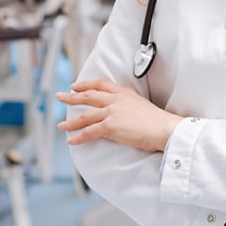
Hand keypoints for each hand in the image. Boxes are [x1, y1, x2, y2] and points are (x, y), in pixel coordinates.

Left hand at [56, 79, 182, 151]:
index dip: (86, 84)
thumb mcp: (141, 105)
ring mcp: (111, 112)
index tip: (75, 86)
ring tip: (60, 125)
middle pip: (88, 96)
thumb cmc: (159, 122)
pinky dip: (78, 137)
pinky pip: (89, 132)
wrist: (165, 129)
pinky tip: (71, 141)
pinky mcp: (110, 126)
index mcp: (124, 93)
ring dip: (70, 122)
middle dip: (71, 97)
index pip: (100, 84)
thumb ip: (129, 106)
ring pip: (84, 115)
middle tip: (60, 97)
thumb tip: (123, 114)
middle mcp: (116, 100)